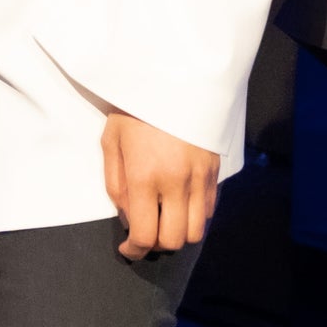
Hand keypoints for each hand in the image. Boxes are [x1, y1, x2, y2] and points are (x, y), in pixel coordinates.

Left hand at [100, 112, 217, 259]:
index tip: (127, 248)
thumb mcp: (111, 141)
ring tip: (164, 220)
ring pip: (196, 231)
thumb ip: (116, 185)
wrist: (173, 75)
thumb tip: (128, 218)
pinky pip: (210, 209)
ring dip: (178, 233)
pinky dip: (195, 216)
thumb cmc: (134, 108)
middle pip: (173, 240)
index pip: (144, 235)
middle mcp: (176, 181)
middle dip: (155, 244)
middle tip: (144, 233)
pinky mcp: (215, 169)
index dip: (134, 250)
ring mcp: (200, 177)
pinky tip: (180, 202)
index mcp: (145, 176)